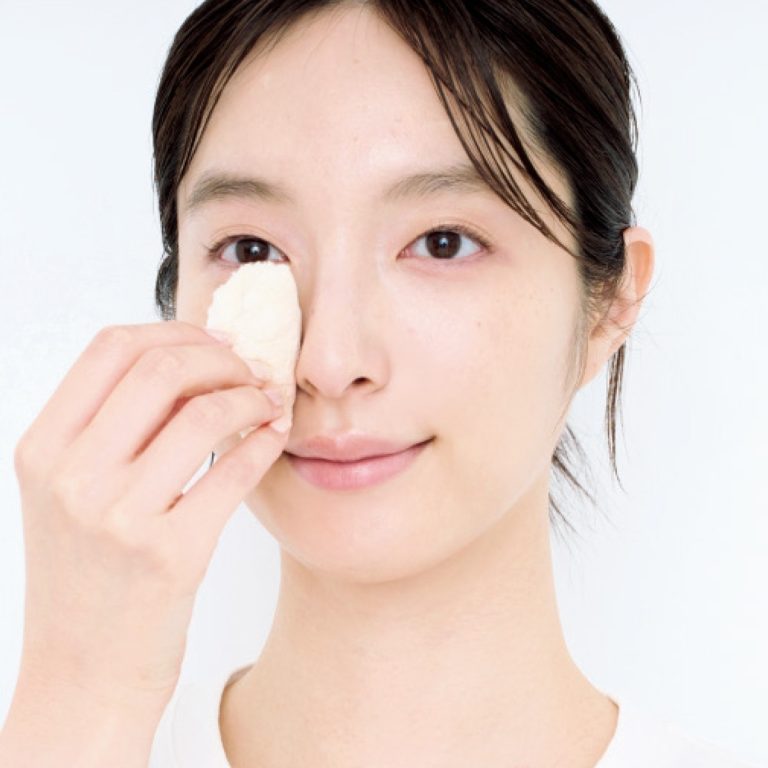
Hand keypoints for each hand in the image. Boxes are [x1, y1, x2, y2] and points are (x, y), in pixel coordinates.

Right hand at [11, 320, 286, 708]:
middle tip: (251, 368)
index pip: (112, 348)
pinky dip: (264, 440)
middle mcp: (73, 476)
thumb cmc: (86, 575)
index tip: (215, 340)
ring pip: (204, 413)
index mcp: (42, 448)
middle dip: (222, 356)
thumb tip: (189, 362)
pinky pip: (233, 470)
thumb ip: (112, 428)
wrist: (85, 671)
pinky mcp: (171, 554)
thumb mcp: (72, 494)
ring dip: (250, 395)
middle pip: (162, 368)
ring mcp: (119, 516)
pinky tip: (274, 434)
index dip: (174, 329)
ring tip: (268, 401)